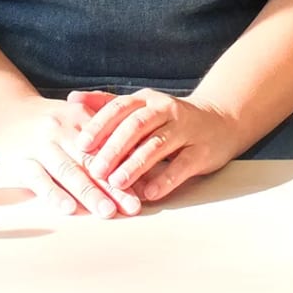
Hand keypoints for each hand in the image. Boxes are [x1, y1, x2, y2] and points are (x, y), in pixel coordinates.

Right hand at [0, 93, 142, 218]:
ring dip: (88, 192)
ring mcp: (39, 145)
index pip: (106, 144)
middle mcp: (59, 129)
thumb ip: (104, 136)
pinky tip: (68, 207)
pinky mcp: (20, 162)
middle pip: (89, 160)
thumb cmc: (51, 122)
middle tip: (132, 206)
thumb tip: (139, 163)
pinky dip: (54, 194)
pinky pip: (38, 180)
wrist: (7, 113)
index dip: (125, 166)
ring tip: (107, 211)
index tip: (144, 188)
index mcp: (77, 116)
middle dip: (112, 185)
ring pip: (66, 170)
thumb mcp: (76, 116)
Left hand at [66, 89, 240, 202]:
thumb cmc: (168, 117)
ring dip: (134, 165)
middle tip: (94, 169)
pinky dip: (165, 179)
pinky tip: (149, 193)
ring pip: (156, 146)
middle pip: (135, 127)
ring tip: (116, 182)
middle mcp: (164, 110)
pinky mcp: (202, 151)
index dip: (99, 125)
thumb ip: (108, 104)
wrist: (220, 120)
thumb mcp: (141, 105)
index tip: (80, 144)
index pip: (119, 108)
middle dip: (113, 149)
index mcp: (145, 99)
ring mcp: (185, 130)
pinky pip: (182, 165)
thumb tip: (72, 99)